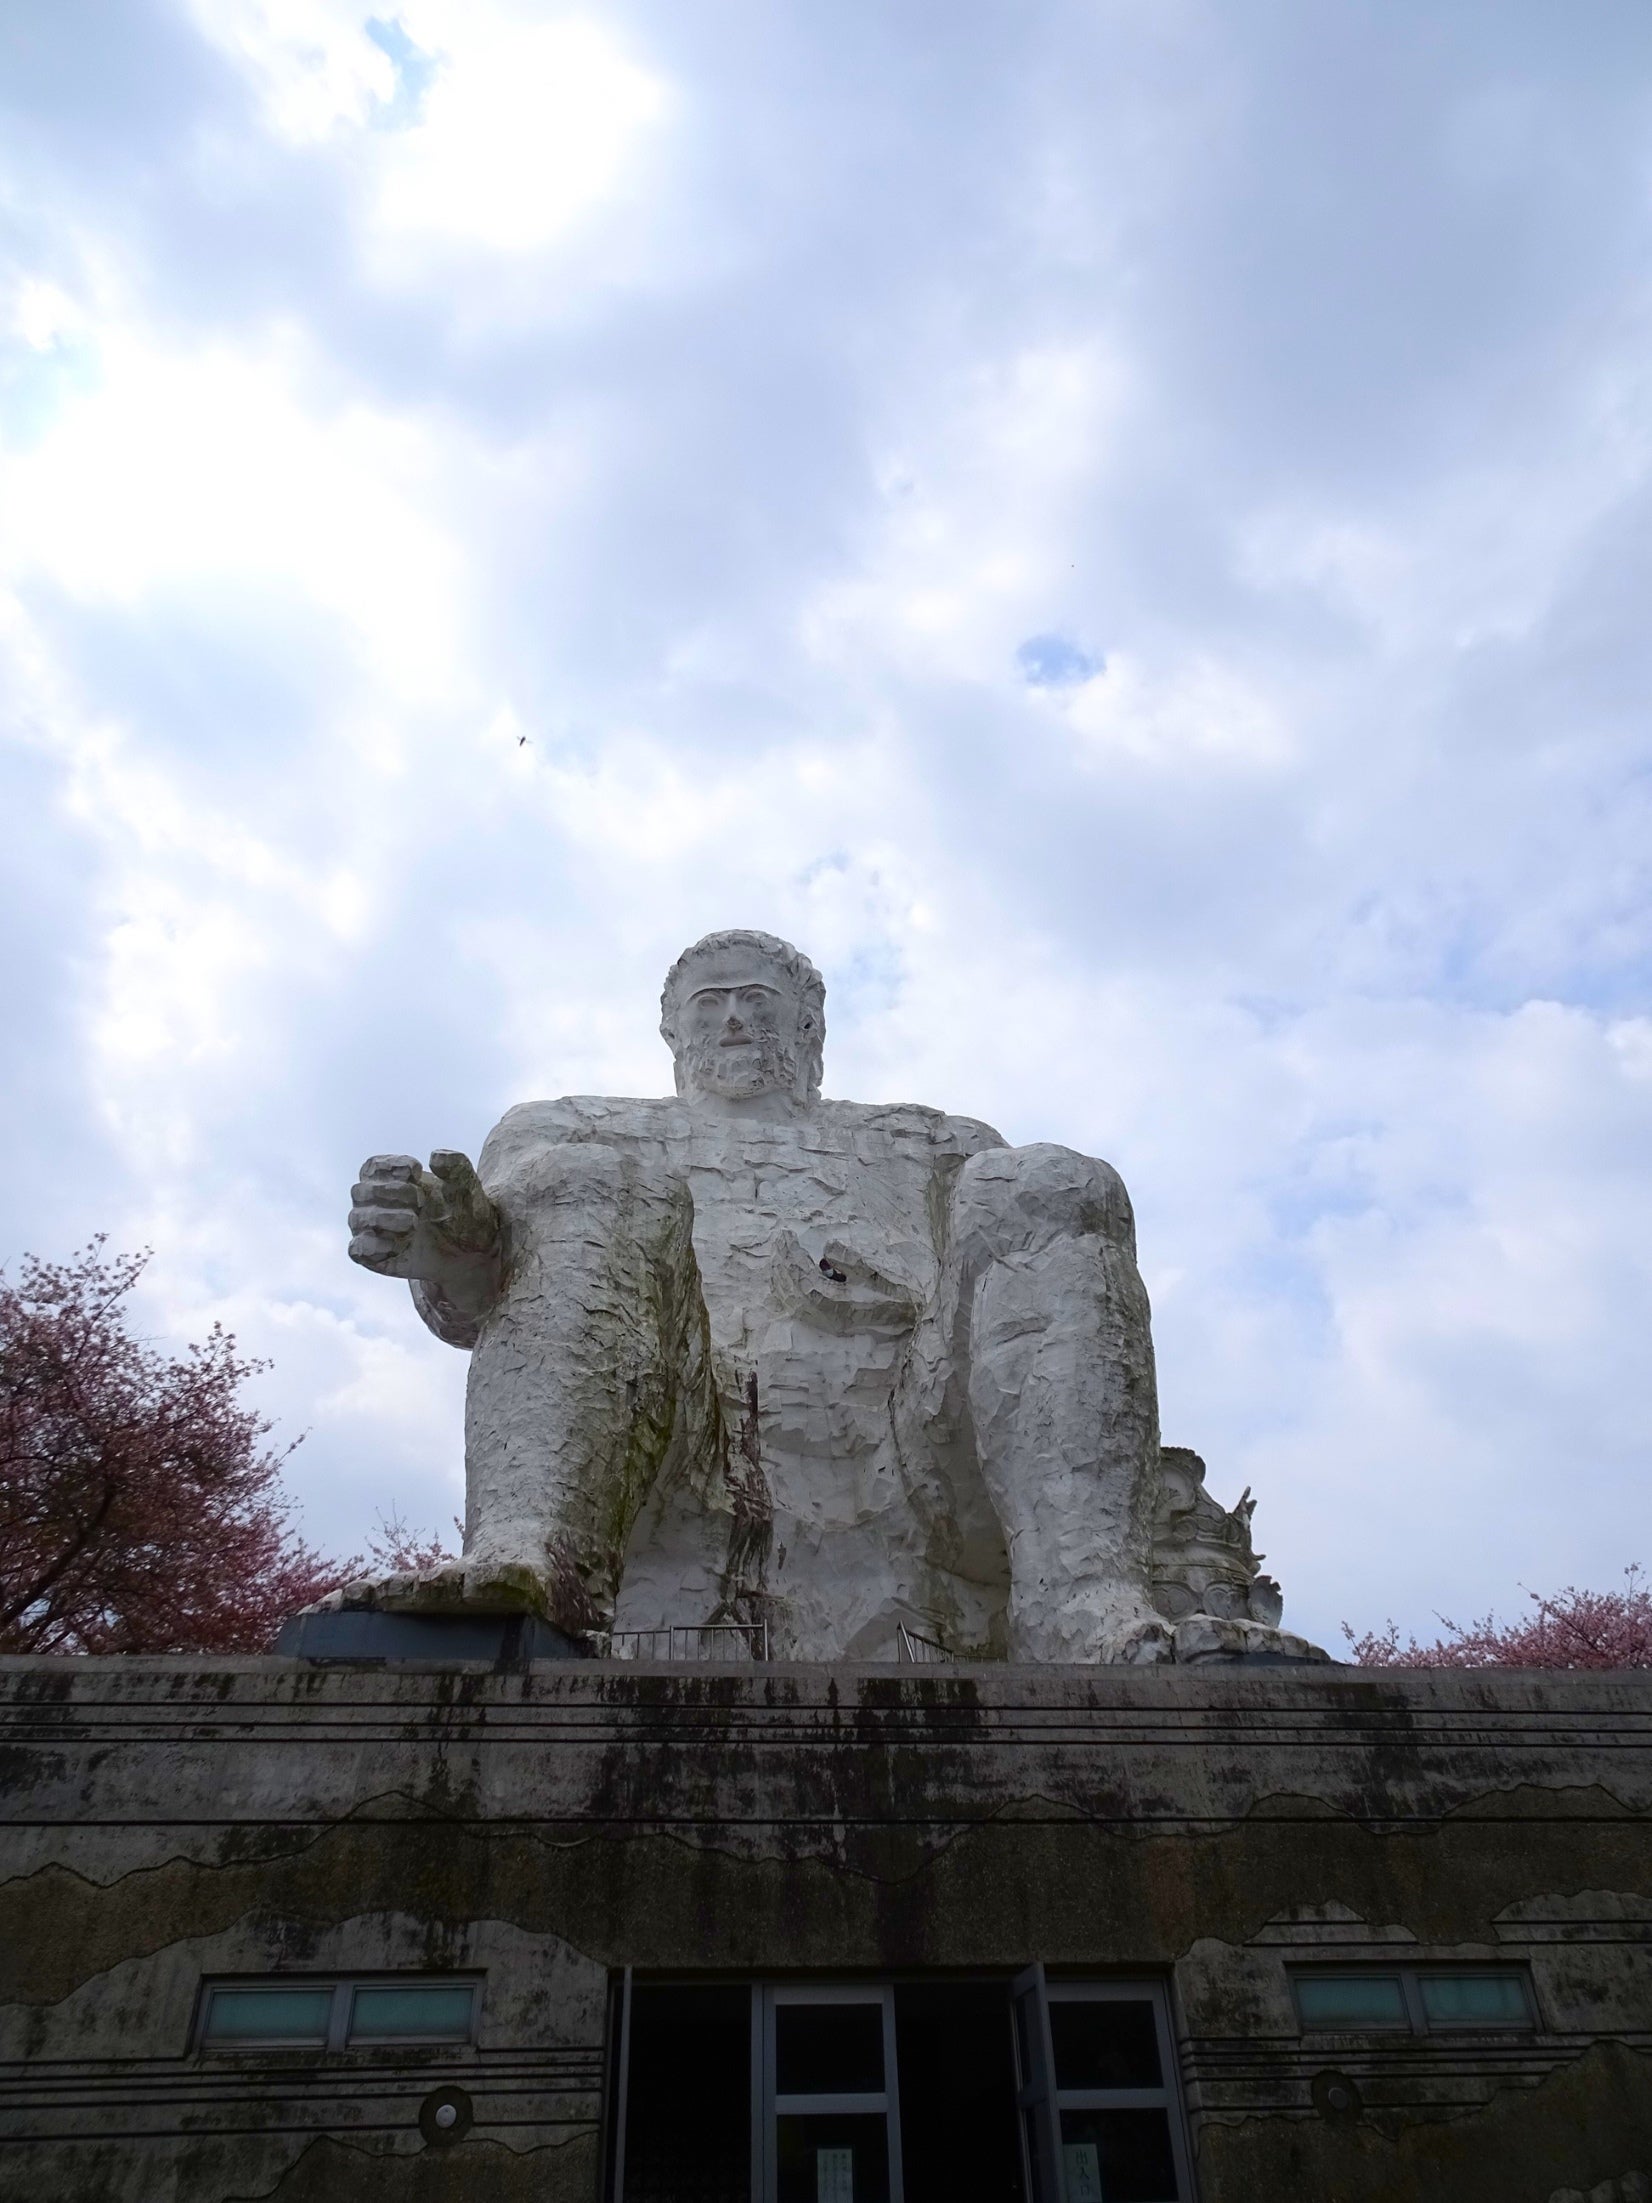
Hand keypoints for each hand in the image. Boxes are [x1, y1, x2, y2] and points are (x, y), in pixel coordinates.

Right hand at [348, 1151, 501, 1304]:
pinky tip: (397, 1245)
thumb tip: (436, 1156)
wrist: (472, 1253)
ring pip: (357, 1219)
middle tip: (419, 1200)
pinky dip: (372, 1245)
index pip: (372, 1167)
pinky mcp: (375, 1256)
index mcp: (395, 1181)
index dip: (389, 1166)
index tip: (416, 1170)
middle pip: (361, 1191)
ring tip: (413, 1222)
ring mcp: (374, 1230)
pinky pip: (357, 1249)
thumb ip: (456, 1168)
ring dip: (383, 1218)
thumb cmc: (465, 1215)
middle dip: (389, 1192)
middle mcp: (378, 1204)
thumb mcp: (467, 1190)